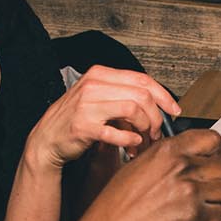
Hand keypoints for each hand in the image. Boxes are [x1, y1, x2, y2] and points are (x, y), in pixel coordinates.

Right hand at [26, 65, 178, 168]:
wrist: (46, 139)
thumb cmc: (76, 119)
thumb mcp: (99, 98)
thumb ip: (124, 96)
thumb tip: (158, 106)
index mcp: (100, 74)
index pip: (142, 79)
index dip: (164, 95)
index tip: (174, 110)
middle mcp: (93, 86)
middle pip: (142, 94)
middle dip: (156, 116)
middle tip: (157, 132)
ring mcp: (87, 105)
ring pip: (133, 109)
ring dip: (145, 129)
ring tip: (143, 141)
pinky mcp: (83, 127)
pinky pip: (116, 132)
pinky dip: (129, 140)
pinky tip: (130, 146)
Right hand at [69, 129, 220, 220]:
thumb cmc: (116, 205)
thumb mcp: (139, 165)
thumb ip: (170, 157)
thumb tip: (193, 157)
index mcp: (167, 149)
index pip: (212, 139)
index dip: (214, 152)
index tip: (211, 160)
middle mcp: (181, 166)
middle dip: (216, 179)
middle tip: (204, 189)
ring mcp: (189, 190)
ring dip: (216, 200)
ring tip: (200, 206)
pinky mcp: (194, 215)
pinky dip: (211, 220)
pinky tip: (195, 220)